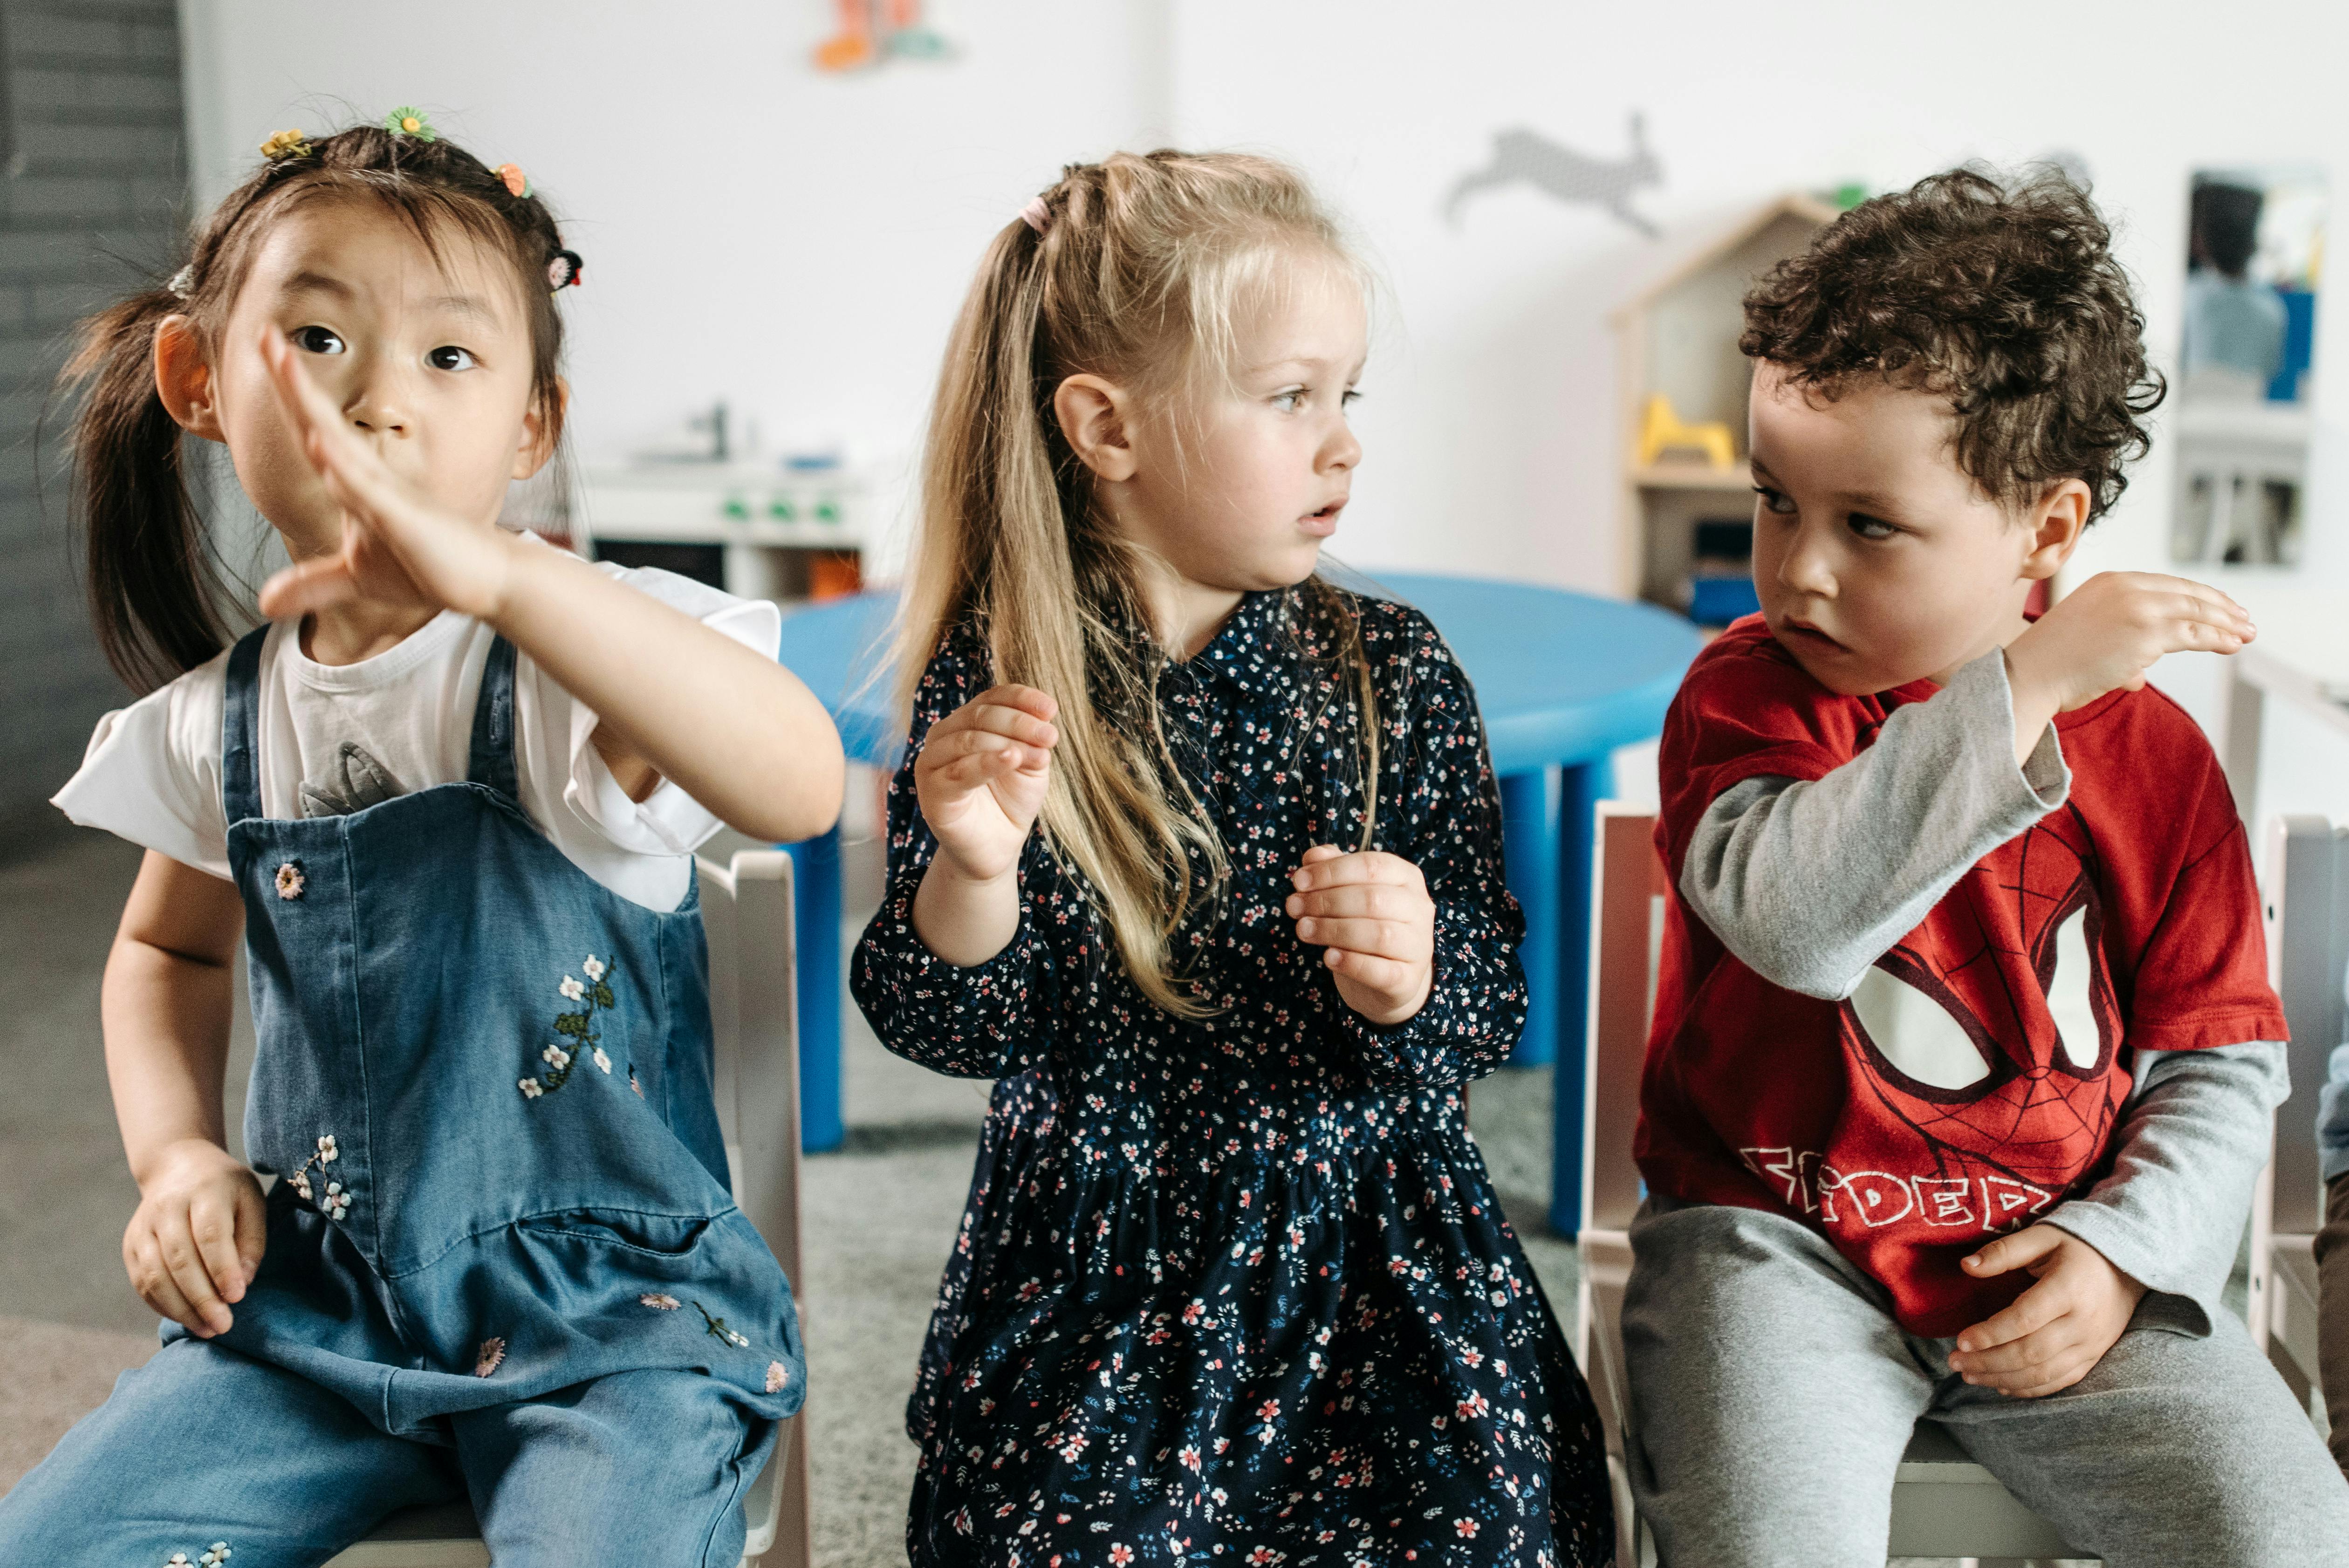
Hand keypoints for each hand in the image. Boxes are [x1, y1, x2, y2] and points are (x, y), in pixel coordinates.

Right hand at [122, 1138, 265, 1338]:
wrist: (178, 1166)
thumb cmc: (225, 1189)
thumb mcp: (251, 1201)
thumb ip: (251, 1241)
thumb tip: (242, 1283)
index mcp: (203, 1191)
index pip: (210, 1234)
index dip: (222, 1269)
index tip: (237, 1297)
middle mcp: (167, 1208)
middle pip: (180, 1259)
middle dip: (202, 1298)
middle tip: (224, 1325)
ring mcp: (143, 1227)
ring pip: (155, 1275)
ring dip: (181, 1308)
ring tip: (207, 1329)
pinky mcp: (130, 1245)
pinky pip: (142, 1282)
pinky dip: (163, 1305)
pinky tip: (186, 1318)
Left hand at [252, 327, 516, 623]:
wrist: (483, 579)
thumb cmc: (426, 566)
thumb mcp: (357, 579)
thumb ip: (312, 585)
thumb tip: (266, 602)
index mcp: (355, 484)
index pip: (313, 431)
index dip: (289, 393)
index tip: (267, 349)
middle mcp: (369, 479)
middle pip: (320, 422)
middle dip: (291, 380)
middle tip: (264, 334)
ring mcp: (388, 496)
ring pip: (340, 445)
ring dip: (310, 407)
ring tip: (284, 367)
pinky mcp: (405, 520)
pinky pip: (370, 491)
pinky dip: (345, 469)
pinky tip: (321, 446)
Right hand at [914, 685, 1058, 885]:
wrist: (996, 847)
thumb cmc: (1010, 800)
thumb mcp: (1030, 765)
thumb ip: (1032, 743)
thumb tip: (1044, 725)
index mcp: (966, 722)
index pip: (992, 697)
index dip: (1022, 698)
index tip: (1052, 708)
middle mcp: (944, 736)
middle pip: (980, 715)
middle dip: (1020, 722)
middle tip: (1051, 737)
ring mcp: (932, 762)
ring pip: (969, 738)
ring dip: (1009, 742)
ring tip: (1040, 753)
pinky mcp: (931, 792)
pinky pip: (959, 772)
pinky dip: (986, 762)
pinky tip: (1011, 758)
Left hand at [1287, 846, 1434, 1025]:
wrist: (1388, 975)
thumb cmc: (1365, 923)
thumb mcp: (1350, 891)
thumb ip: (1333, 869)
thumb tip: (1312, 855)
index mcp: (1407, 878)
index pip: (1371, 865)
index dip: (1331, 872)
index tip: (1298, 881)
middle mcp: (1419, 909)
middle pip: (1373, 899)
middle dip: (1326, 901)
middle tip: (1293, 908)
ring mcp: (1419, 945)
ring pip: (1379, 935)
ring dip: (1333, 930)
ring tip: (1303, 930)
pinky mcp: (1409, 979)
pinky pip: (1381, 971)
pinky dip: (1351, 963)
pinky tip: (1328, 957)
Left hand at [1948, 1223, 2145, 1396]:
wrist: (2127, 1266)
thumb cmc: (2077, 1247)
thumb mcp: (2042, 1236)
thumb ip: (2004, 1251)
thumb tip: (1966, 1266)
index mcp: (2069, 1288)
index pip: (2025, 1319)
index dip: (1990, 1334)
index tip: (1960, 1341)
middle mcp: (2083, 1322)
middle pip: (2031, 1353)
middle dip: (1988, 1362)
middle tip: (1954, 1362)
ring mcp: (2091, 1344)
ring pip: (2044, 1373)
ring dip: (2003, 1379)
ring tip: (1969, 1376)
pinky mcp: (2094, 1357)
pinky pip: (2061, 1381)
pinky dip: (2029, 1389)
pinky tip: (2002, 1386)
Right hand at [2004, 572, 2252, 761]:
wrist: (2030, 675)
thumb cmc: (2052, 665)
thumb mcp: (2088, 637)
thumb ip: (2119, 646)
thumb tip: (2139, 674)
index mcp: (2110, 581)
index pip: (2167, 584)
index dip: (2199, 596)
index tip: (2219, 607)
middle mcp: (2126, 587)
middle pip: (2188, 592)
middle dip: (2220, 607)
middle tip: (2243, 619)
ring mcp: (2138, 607)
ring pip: (2197, 611)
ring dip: (2226, 623)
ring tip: (2246, 634)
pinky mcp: (2148, 632)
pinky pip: (2194, 634)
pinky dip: (2219, 638)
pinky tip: (2232, 644)